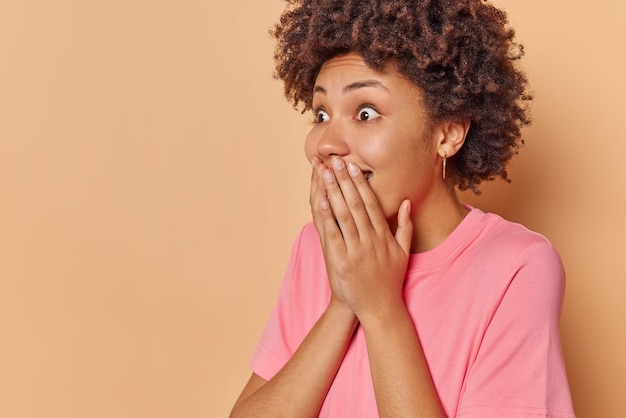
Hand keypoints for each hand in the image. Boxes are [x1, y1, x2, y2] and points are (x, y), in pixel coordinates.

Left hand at [309, 155, 413, 320]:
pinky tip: (320, 200)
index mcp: (383, 236)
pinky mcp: (341, 261)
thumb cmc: (389, 280)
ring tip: (325, 172)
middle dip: (344, 180)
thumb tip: (406, 202)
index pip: (371, 203)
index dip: (361, 183)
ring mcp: (355, 250)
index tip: (353, 165)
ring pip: (344, 214)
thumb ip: (405, 227)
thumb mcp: (403, 253)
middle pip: (356, 204)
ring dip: (333, 191)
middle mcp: (370, 241)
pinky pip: (332, 234)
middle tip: (336, 160)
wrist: (379, 308)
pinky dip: (326, 216)